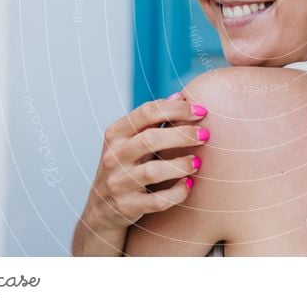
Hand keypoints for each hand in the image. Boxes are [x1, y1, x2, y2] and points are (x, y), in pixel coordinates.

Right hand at [81, 93, 209, 233]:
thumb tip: (180, 96)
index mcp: (116, 134)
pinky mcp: (127, 207)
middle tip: (205, 135)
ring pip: (153, 172)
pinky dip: (177, 193)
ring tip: (198, 162)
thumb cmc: (125, 166)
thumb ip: (153, 119)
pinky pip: (157, 201)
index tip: (202, 111)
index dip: (177, 109)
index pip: (147, 112)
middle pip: (150, 139)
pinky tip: (189, 185)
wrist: (101, 210)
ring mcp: (118, 183)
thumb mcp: (131, 141)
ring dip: (181, 165)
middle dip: (182, 135)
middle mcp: (113, 156)